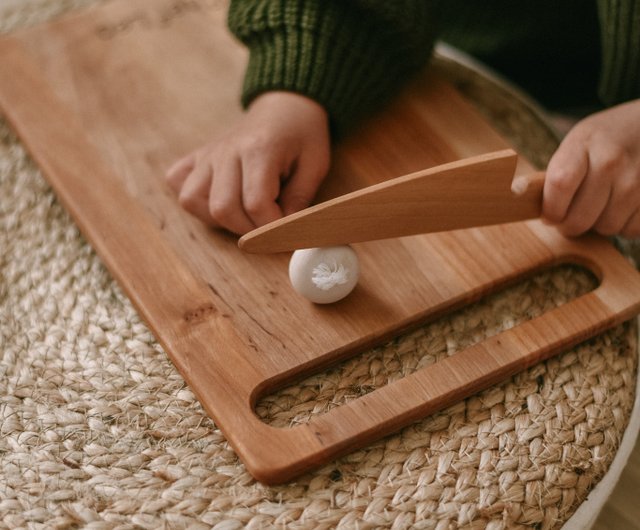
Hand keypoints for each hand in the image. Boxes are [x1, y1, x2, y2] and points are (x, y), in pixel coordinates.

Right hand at [166, 91, 330, 234]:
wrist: (284, 106)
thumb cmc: (302, 135)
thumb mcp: (315, 164)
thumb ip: (300, 199)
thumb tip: (286, 231)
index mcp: (259, 149)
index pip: (255, 203)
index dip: (271, 226)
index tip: (285, 227)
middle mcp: (226, 151)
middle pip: (222, 207)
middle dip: (247, 229)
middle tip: (267, 225)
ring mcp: (208, 154)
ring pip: (192, 200)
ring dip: (218, 219)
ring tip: (243, 214)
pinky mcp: (197, 157)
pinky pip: (177, 182)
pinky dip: (193, 198)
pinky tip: (216, 199)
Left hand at [542, 99, 639, 237]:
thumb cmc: (605, 139)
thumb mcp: (577, 142)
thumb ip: (558, 172)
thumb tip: (525, 201)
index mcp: (584, 144)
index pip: (559, 185)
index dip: (550, 209)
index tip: (549, 216)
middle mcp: (612, 161)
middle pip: (580, 218)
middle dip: (570, 224)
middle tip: (571, 216)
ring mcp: (637, 179)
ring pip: (606, 228)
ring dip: (599, 224)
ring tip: (601, 205)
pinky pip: (631, 230)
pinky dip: (624, 225)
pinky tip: (622, 206)